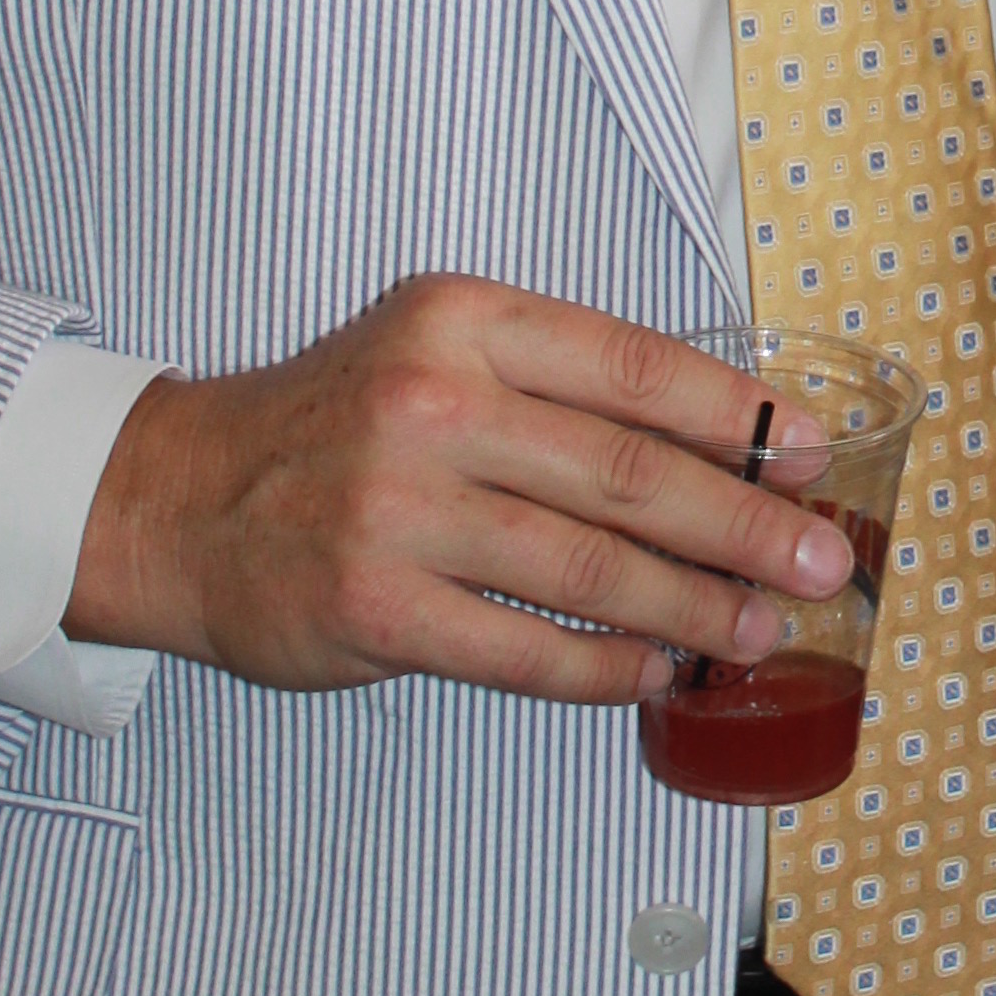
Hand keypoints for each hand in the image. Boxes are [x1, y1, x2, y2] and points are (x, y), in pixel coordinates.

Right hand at [65, 279, 851, 701]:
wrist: (176, 498)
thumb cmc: (333, 426)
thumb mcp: (435, 351)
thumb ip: (557, 384)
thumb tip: (724, 445)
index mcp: (461, 321)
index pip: (633, 366)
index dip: (739, 418)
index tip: (814, 455)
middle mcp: (432, 405)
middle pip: (628, 475)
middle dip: (744, 527)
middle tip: (820, 563)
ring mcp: (399, 513)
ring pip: (589, 570)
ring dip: (694, 609)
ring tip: (761, 629)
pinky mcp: (375, 610)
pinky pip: (524, 651)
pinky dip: (607, 669)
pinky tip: (659, 674)